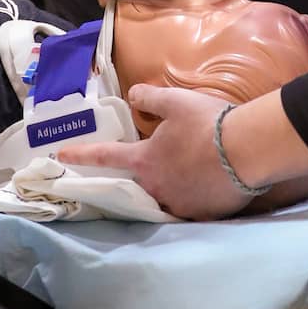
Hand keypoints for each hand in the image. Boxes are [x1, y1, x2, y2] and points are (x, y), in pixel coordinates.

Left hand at [59, 86, 252, 218]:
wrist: (246, 150)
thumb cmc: (206, 123)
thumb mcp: (176, 101)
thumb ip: (151, 97)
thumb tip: (134, 94)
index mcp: (145, 159)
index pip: (105, 155)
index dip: (81, 154)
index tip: (61, 155)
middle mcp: (155, 185)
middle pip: (140, 182)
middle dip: (146, 172)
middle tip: (166, 158)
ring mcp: (177, 203)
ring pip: (166, 195)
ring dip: (172, 185)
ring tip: (191, 172)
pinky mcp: (200, 214)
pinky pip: (190, 206)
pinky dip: (194, 196)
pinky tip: (207, 186)